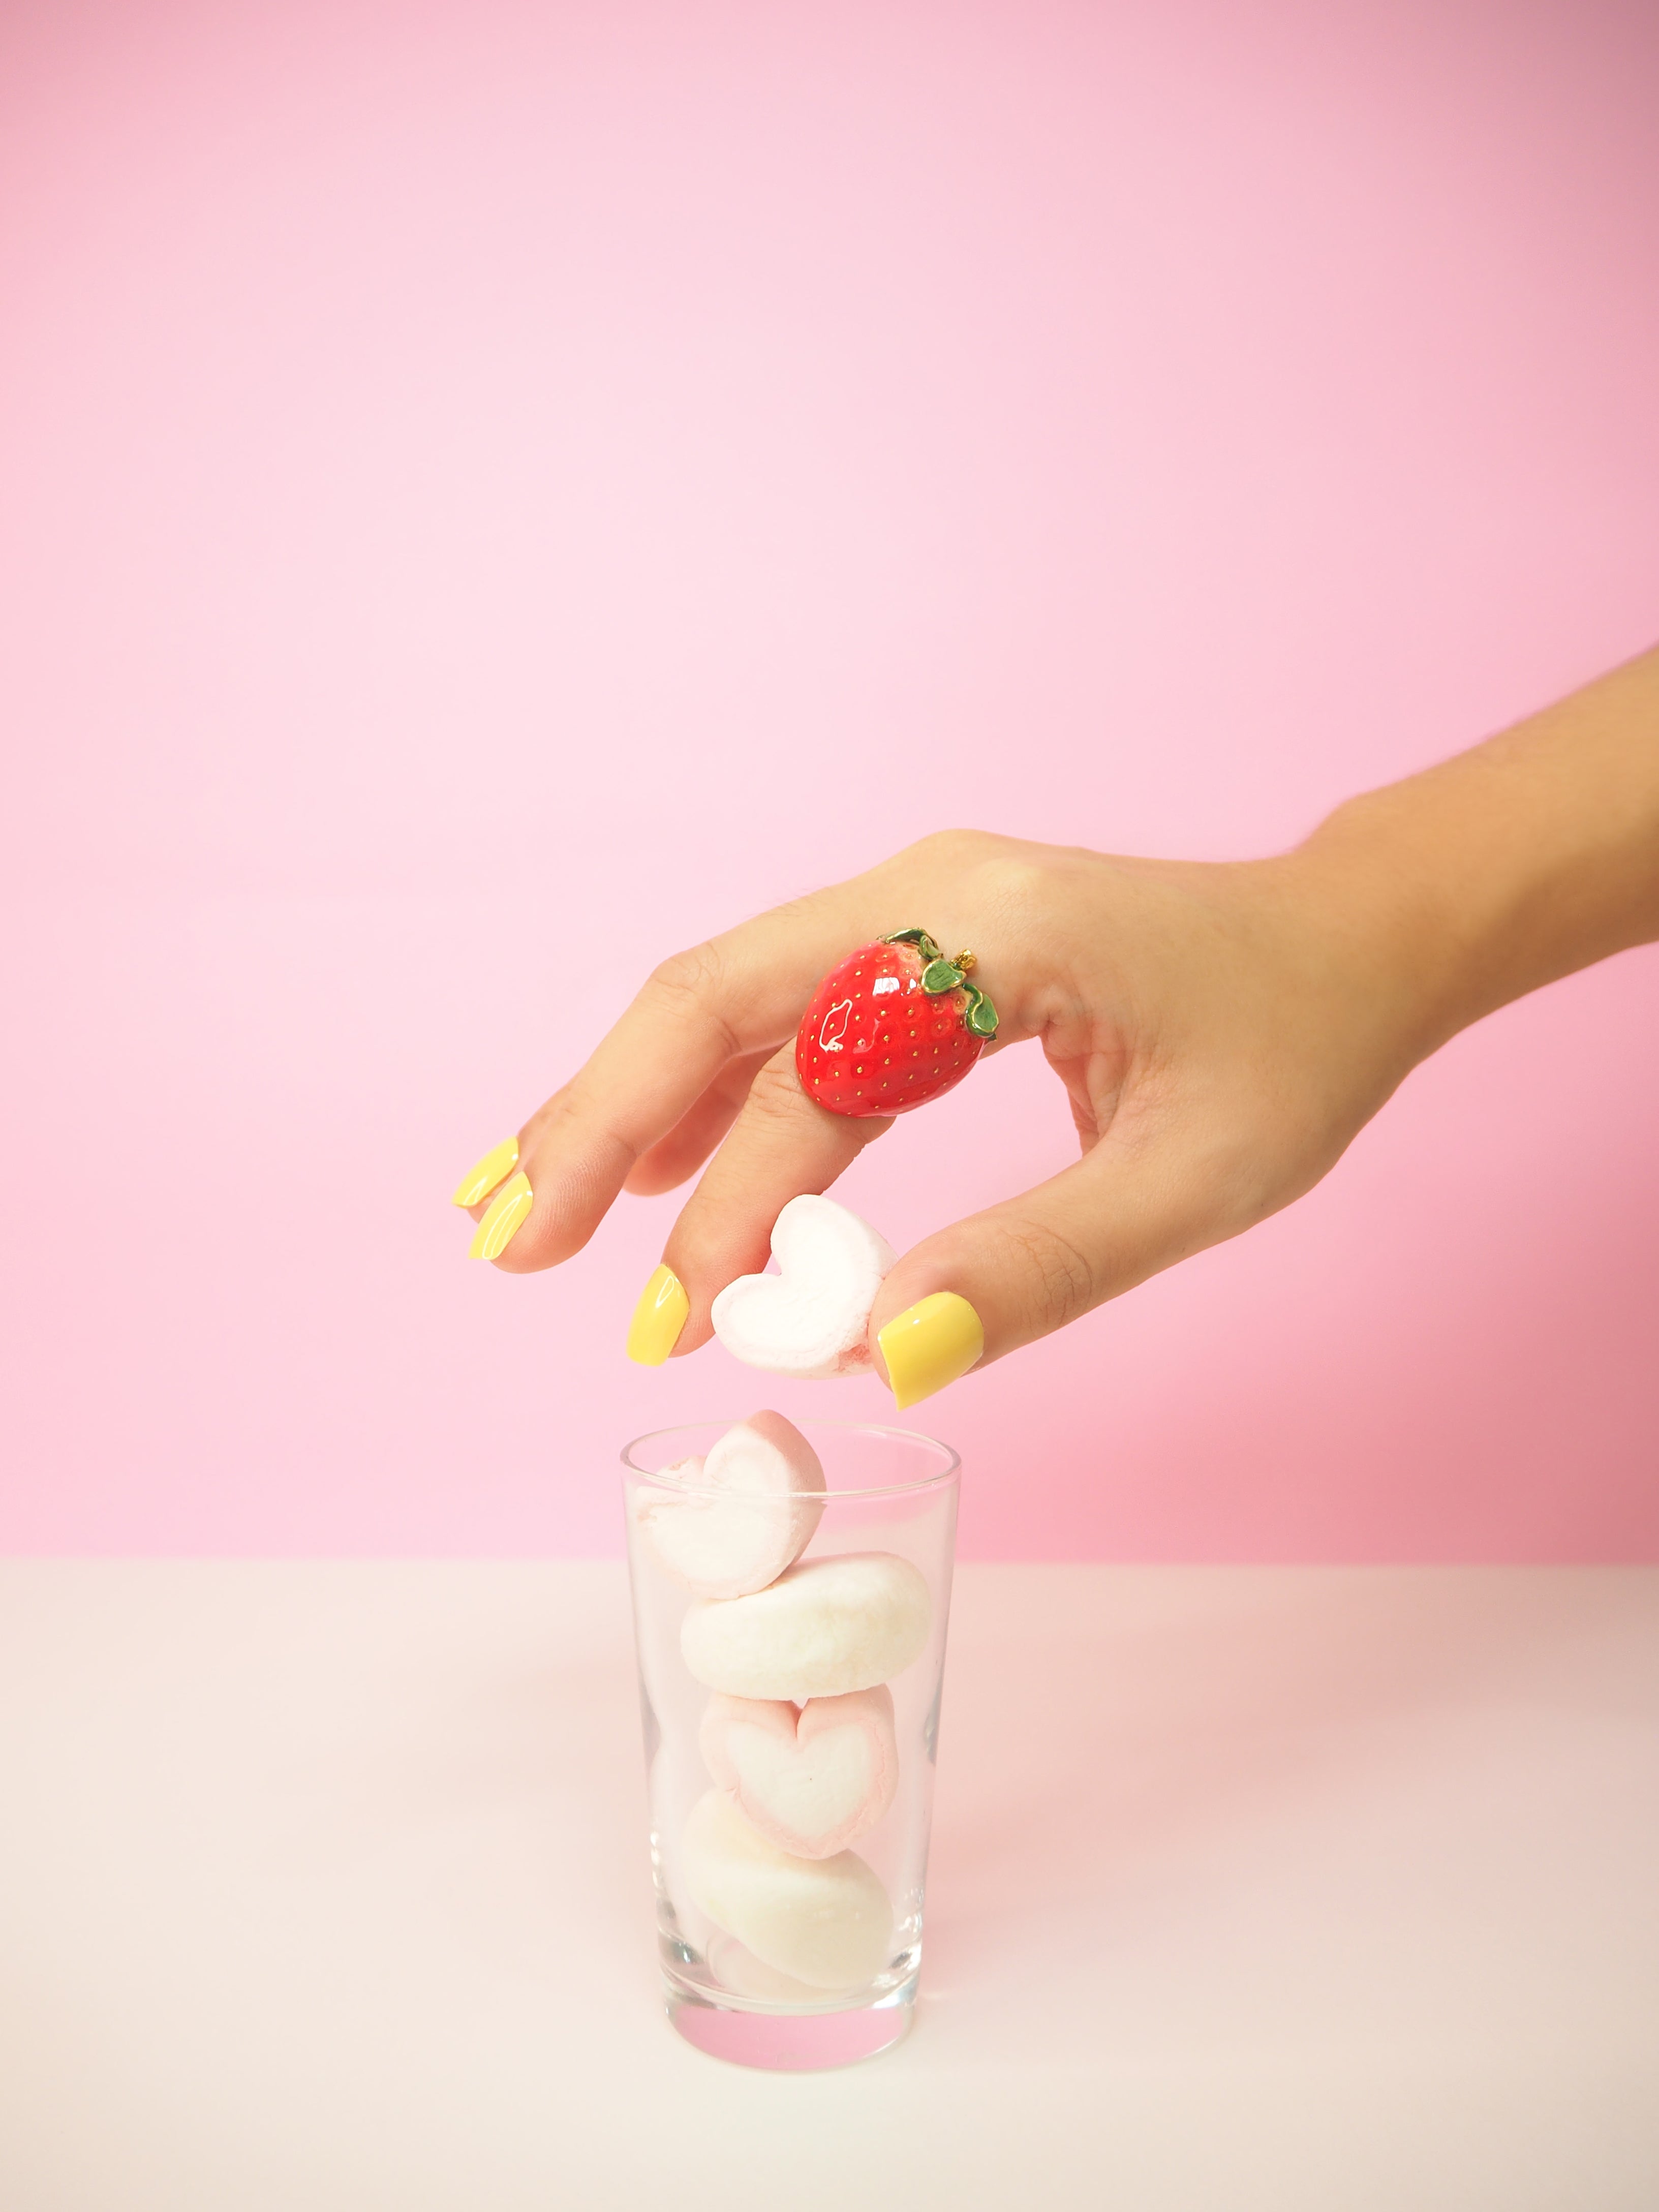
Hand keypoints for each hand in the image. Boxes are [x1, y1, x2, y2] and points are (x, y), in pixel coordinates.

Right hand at [453, 826, 1434, 1405]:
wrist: (1351, 941)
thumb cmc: (1294, 1048)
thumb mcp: (1199, 1178)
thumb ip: (1043, 1266)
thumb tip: (879, 1362)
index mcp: (989, 931)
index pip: (811, 1073)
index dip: (731, 1207)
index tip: (680, 1330)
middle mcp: (923, 893)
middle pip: (708, 995)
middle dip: (598, 1125)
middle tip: (510, 1246)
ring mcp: (910, 906)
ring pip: (721, 998)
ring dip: (622, 1105)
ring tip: (525, 1207)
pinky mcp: (914, 942)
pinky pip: (775, 1010)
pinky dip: (696, 1089)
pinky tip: (643, 1165)